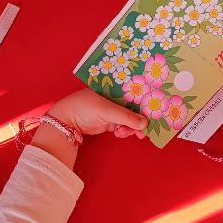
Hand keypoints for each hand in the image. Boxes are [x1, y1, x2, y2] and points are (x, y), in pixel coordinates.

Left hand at [32, 89, 147, 168]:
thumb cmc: (84, 107)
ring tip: (127, 133)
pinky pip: (123, 127)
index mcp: (115, 88)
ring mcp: (112, 111)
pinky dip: (124, 131)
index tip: (155, 110)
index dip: (145, 101)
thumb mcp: (107, 111)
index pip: (134, 92)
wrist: (67, 122)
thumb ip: (126, 117)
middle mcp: (115, 98)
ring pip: (129, 119)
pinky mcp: (110, 123)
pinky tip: (120, 134)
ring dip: (131, 128)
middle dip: (140, 119)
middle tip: (145, 129)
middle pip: (134, 108)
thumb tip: (144, 124)